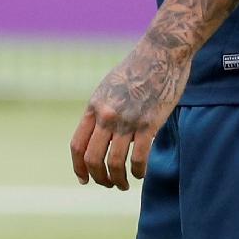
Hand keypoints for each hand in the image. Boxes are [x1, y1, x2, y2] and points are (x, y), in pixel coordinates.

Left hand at [71, 36, 190, 190]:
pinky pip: (139, 158)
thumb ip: (101, 111)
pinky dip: (138, 172)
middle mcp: (106, 115)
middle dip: (98, 178)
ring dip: (118, 180)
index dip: (78, 167)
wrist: (160, 53)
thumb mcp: (108, 88)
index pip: (77, 145)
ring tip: (123, 185)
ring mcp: (127, 120)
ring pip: (114, 163)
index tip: (84, 179)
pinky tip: (140, 174)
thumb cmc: (136, 71)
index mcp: (94, 107)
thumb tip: (97, 135)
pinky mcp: (149, 124)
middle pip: (92, 159)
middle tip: (107, 185)